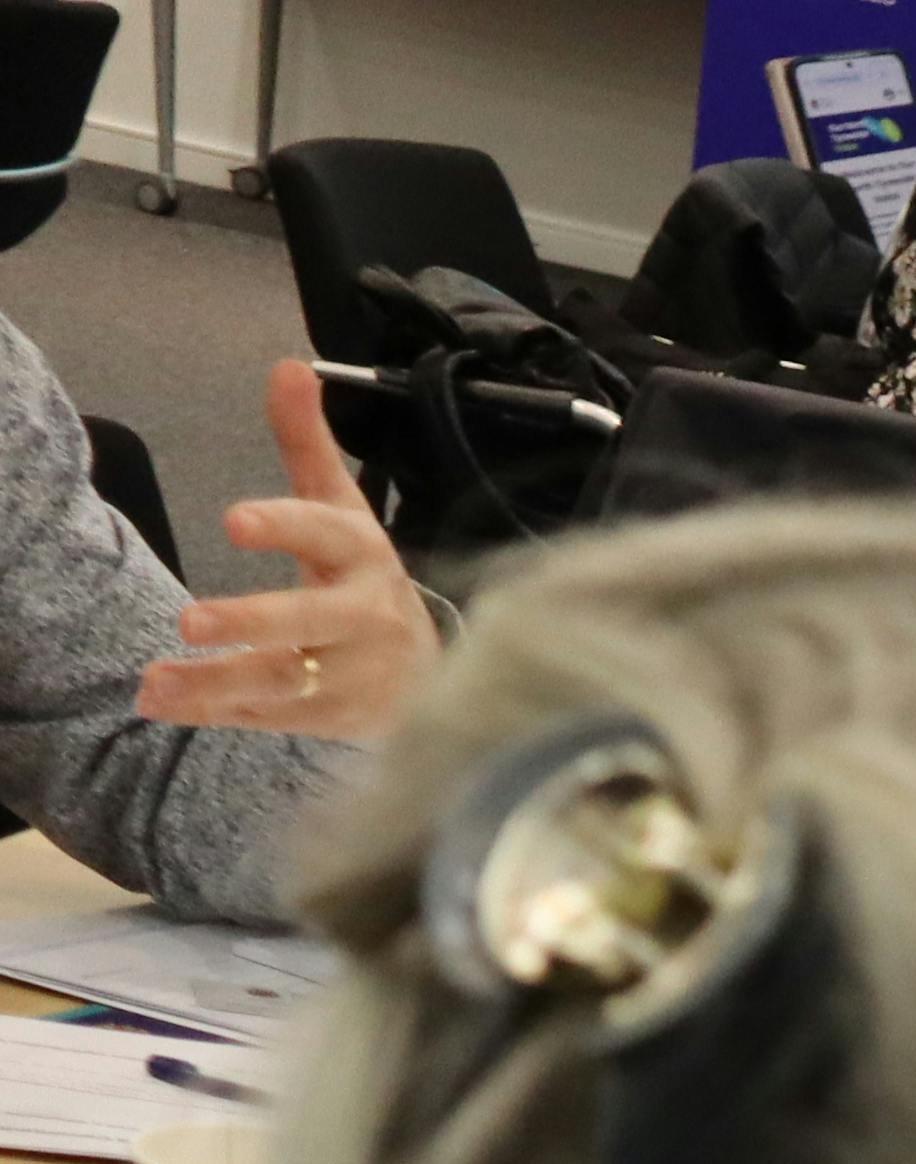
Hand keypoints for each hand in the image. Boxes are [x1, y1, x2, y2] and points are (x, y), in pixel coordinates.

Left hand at [133, 361, 435, 744]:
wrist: (433, 675)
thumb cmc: (362, 578)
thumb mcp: (340, 508)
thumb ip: (306, 443)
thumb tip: (287, 364)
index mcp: (365, 556)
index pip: (325, 534)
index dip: (283, 526)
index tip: (232, 520)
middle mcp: (366, 619)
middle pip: (308, 621)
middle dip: (250, 623)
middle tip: (187, 621)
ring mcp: (354, 676)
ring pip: (284, 680)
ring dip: (218, 682)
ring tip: (155, 682)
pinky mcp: (335, 719)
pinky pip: (271, 717)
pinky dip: (217, 713)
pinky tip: (166, 704)